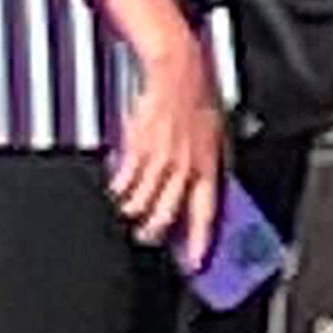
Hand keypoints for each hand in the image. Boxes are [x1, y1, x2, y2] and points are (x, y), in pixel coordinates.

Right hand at [106, 38, 230, 252]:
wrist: (176, 69)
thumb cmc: (196, 100)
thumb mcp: (214, 136)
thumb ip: (208, 166)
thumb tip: (205, 194)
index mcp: (209, 164)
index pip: (206, 212)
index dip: (200, 241)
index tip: (195, 263)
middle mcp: (187, 164)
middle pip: (170, 211)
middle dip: (157, 230)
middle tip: (148, 237)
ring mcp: (163, 156)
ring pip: (145, 199)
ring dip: (135, 211)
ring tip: (129, 214)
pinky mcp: (140, 144)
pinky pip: (127, 178)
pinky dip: (121, 188)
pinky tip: (118, 190)